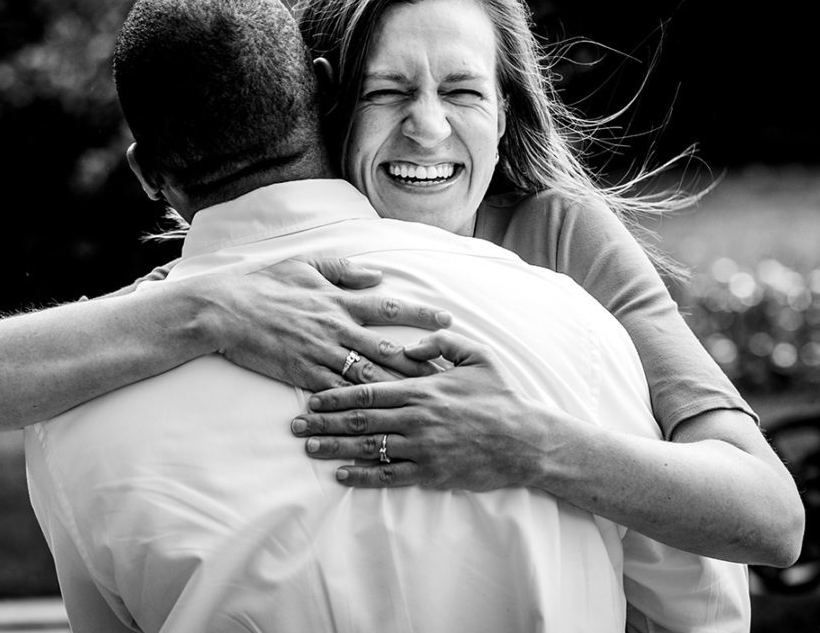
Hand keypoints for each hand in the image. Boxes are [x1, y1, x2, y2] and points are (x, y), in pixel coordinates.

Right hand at [216, 257, 452, 391]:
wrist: (227, 311)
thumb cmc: (265, 285)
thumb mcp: (307, 266)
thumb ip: (344, 272)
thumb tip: (378, 277)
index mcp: (340, 301)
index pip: (390, 309)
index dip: (421, 316)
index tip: (448, 322)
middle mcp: (337, 329)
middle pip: (388, 350)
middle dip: (421, 364)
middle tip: (449, 376)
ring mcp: (321, 354)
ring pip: (369, 377)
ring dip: (398, 389)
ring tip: (425, 402)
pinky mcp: (304, 375)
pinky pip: (337, 394)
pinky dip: (358, 407)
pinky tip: (378, 420)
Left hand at [290, 330, 550, 490]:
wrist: (525, 440)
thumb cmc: (500, 396)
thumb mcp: (477, 356)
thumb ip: (442, 343)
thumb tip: (411, 344)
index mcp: (423, 388)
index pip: (367, 391)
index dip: (335, 395)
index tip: (310, 397)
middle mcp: (416, 418)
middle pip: (359, 420)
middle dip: (323, 422)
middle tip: (295, 425)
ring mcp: (421, 447)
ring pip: (367, 447)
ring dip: (334, 448)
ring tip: (308, 448)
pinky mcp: (430, 472)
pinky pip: (388, 475)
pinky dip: (362, 475)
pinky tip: (341, 475)